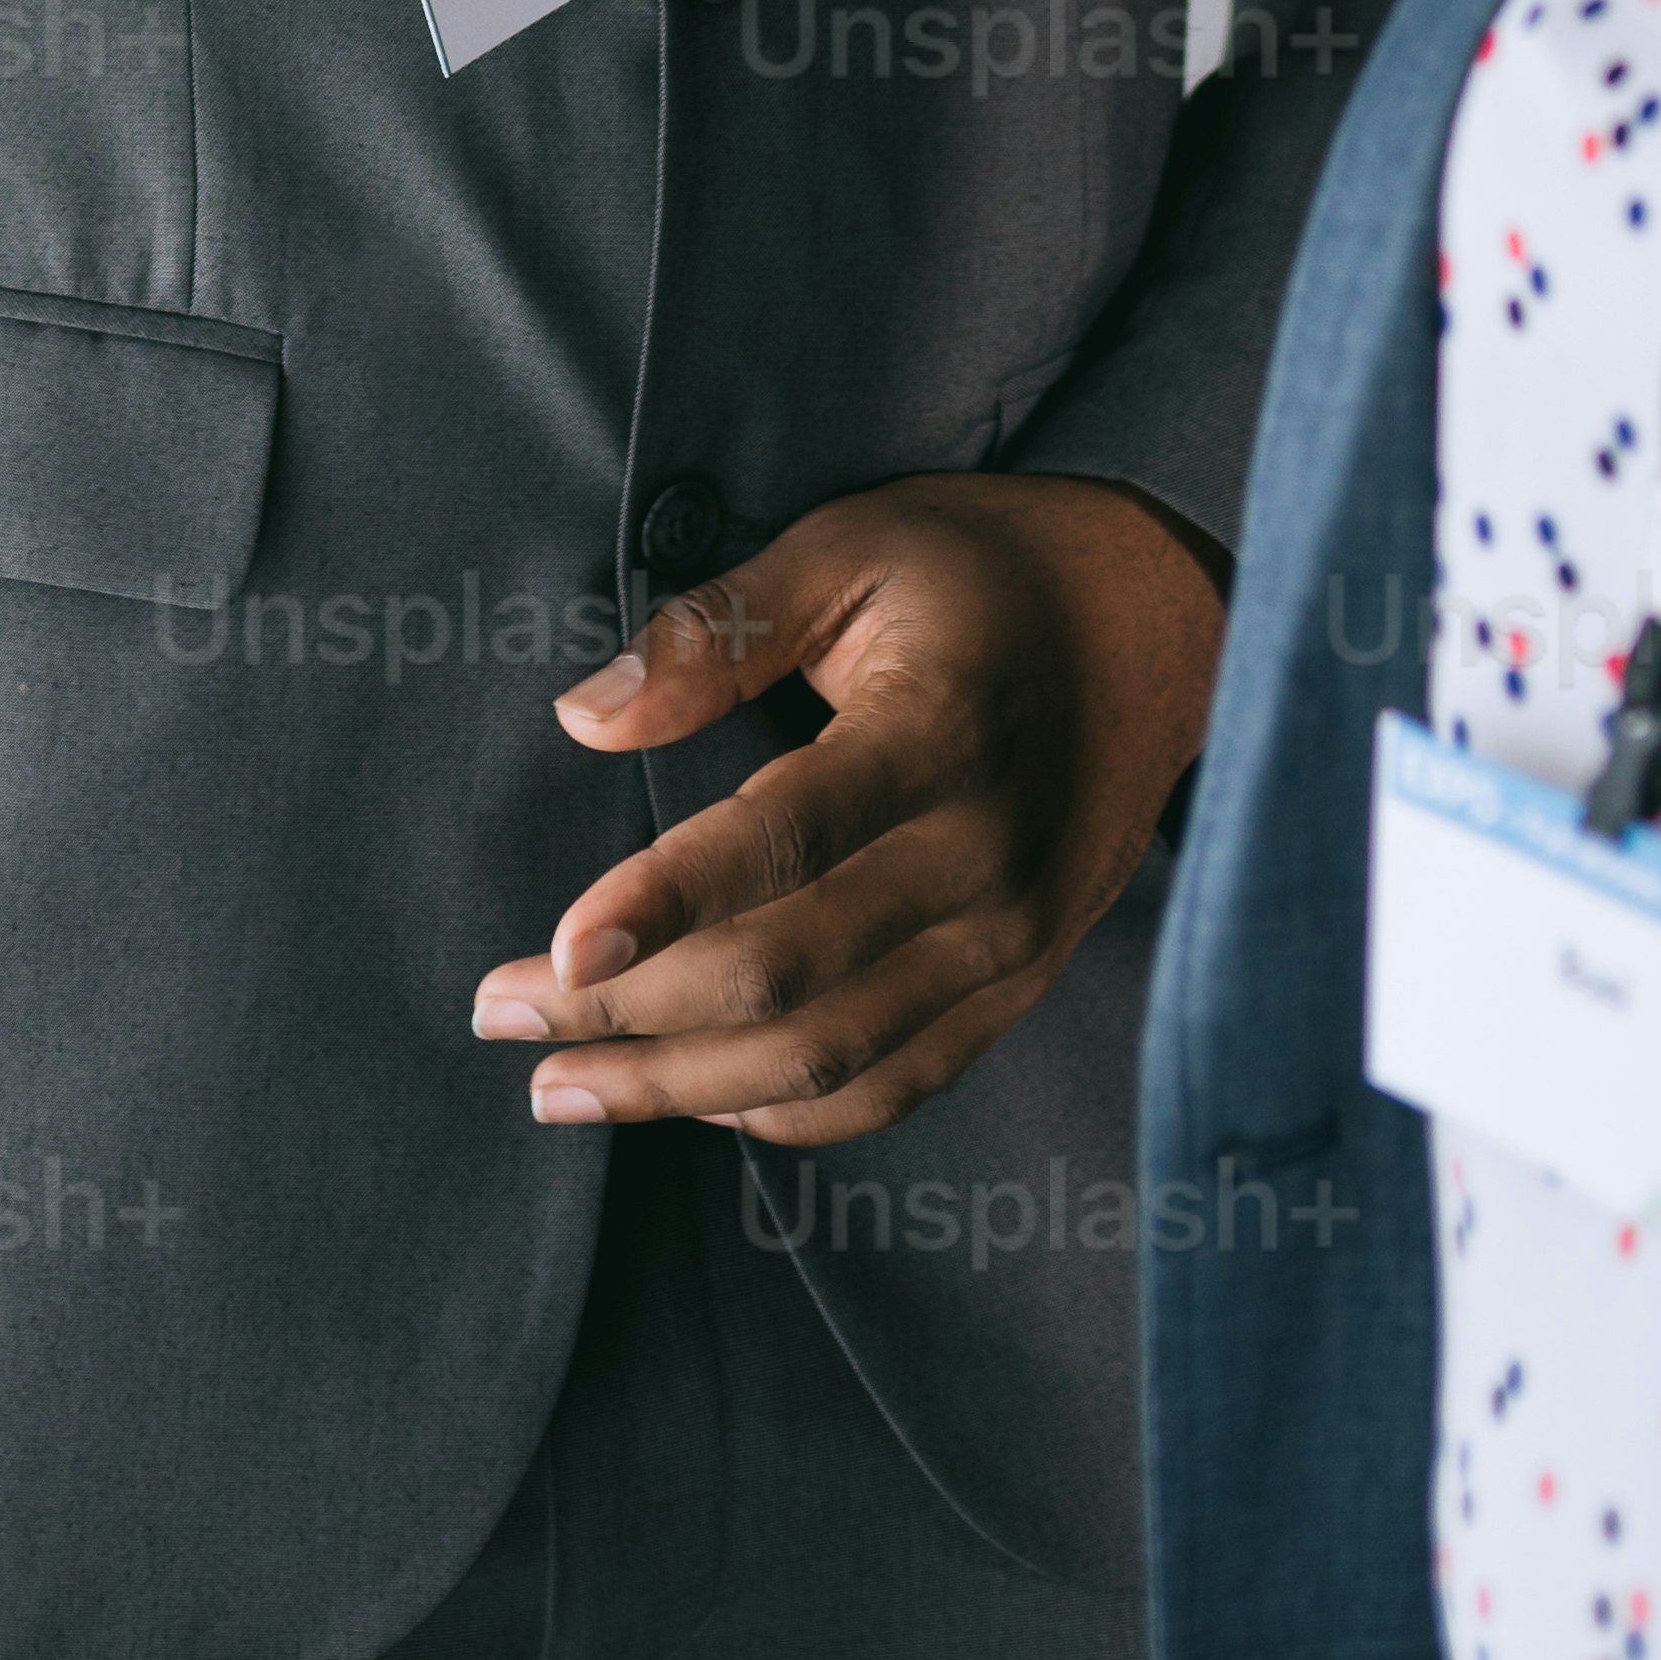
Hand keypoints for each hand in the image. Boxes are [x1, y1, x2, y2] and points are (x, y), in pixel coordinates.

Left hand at [469, 466, 1225, 1138]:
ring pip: (834, 1056)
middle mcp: (985, 859)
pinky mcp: (1020, 981)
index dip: (669, 901)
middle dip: (630, 1011)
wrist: (1162, 628)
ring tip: (560, 1084)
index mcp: (941, 734)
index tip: (555, 946)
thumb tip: (583, 714)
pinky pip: (901, 1081)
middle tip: (498, 1010)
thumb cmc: (982, 568)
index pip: (789, 842)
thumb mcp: (849, 548)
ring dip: (685, 1085)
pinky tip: (699, 1100)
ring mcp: (1012, 938)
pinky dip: (794, 1111)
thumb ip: (715, 629)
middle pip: (791, 976)